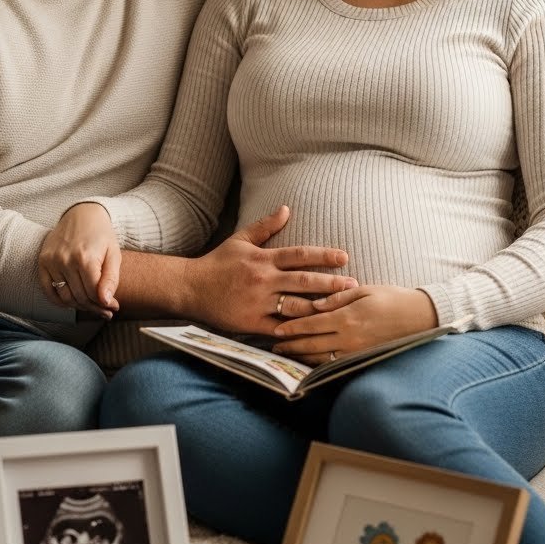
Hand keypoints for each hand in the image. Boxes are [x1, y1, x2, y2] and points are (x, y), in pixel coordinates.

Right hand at [38, 202, 120, 315]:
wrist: (82, 214)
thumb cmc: (101, 236)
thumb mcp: (114, 254)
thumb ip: (111, 279)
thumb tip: (106, 302)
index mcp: (86, 258)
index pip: (93, 293)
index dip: (105, 304)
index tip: (113, 308)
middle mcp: (66, 260)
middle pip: (80, 297)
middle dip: (94, 307)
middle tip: (105, 311)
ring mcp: (52, 261)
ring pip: (65, 297)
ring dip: (79, 306)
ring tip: (91, 305)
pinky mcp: (43, 261)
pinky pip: (48, 290)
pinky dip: (59, 301)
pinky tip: (72, 302)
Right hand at [184, 205, 358, 334]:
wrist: (190, 288)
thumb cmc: (217, 263)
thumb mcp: (240, 240)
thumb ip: (266, 226)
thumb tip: (287, 209)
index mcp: (263, 259)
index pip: (300, 255)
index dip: (324, 255)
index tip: (344, 257)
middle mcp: (263, 280)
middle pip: (304, 281)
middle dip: (331, 284)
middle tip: (354, 285)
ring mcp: (258, 303)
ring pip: (296, 307)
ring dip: (320, 308)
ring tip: (341, 310)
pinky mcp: (251, 323)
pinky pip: (278, 329)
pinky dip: (296, 332)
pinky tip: (315, 335)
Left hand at [272, 283, 436, 363]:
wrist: (420, 318)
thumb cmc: (393, 298)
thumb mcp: (364, 291)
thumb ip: (338, 297)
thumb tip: (315, 304)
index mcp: (347, 317)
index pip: (312, 324)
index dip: (292, 327)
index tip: (276, 329)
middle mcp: (348, 337)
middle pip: (311, 343)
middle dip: (290, 345)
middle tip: (273, 346)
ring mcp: (355, 350)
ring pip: (321, 357)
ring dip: (301, 357)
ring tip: (285, 356)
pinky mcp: (362, 358)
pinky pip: (335, 363)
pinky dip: (319, 363)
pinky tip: (309, 362)